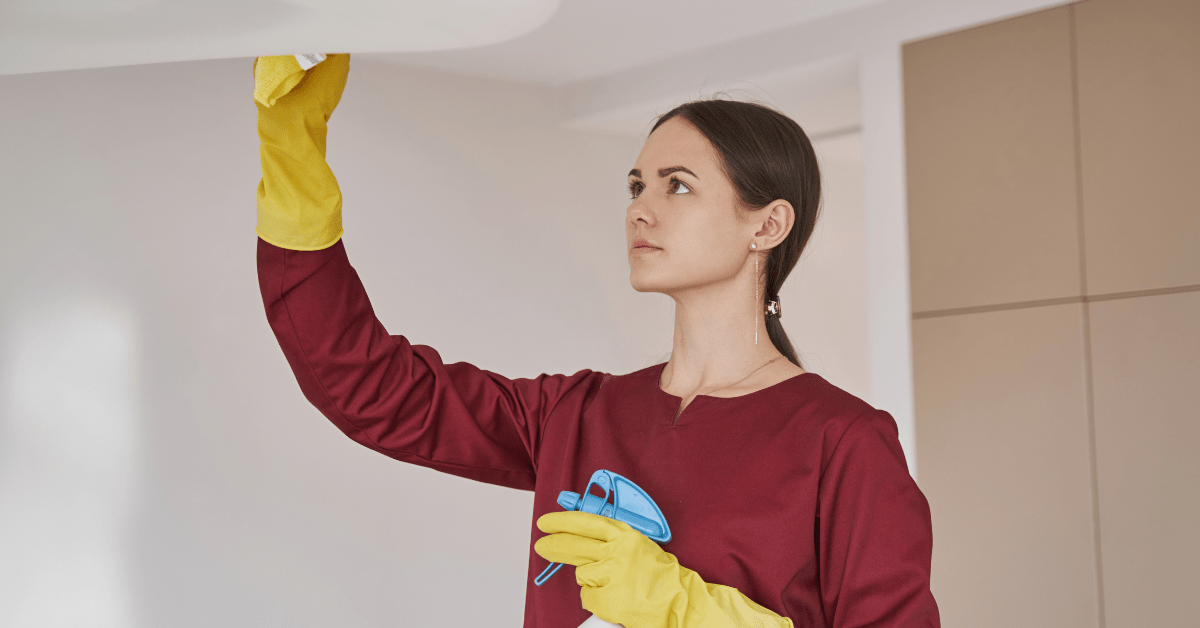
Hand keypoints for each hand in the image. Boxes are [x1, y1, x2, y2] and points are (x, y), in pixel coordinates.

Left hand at [535, 510, 794, 627]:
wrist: (677, 599)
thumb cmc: (658, 573)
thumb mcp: (636, 545)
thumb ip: (610, 538)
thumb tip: (579, 534)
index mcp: (624, 535)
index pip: (585, 522)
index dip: (562, 521)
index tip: (545, 523)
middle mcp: (615, 552)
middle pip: (574, 546)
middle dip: (554, 546)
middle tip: (542, 545)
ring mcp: (610, 575)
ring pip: (583, 574)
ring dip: (592, 579)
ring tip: (614, 582)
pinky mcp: (607, 597)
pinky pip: (589, 595)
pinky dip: (597, 597)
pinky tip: (615, 595)